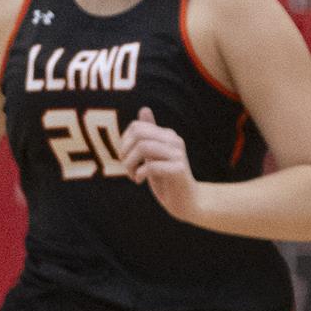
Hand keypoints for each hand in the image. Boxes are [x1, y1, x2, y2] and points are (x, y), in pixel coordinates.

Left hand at [120, 107, 199, 223]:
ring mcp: (178, 155)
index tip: (126, 157)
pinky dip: (139, 174)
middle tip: (126, 166)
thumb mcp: (154, 154)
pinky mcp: (179, 170)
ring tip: (132, 175)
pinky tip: (139, 181)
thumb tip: (145, 109)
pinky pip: (151, 166)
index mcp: (168, 135)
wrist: (187, 202)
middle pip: (138, 134)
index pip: (137, 127)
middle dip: (125, 150)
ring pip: (143, 147)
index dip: (124, 141)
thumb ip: (149, 135)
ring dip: (130, 163)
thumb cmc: (167, 179)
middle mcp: (175, 141)